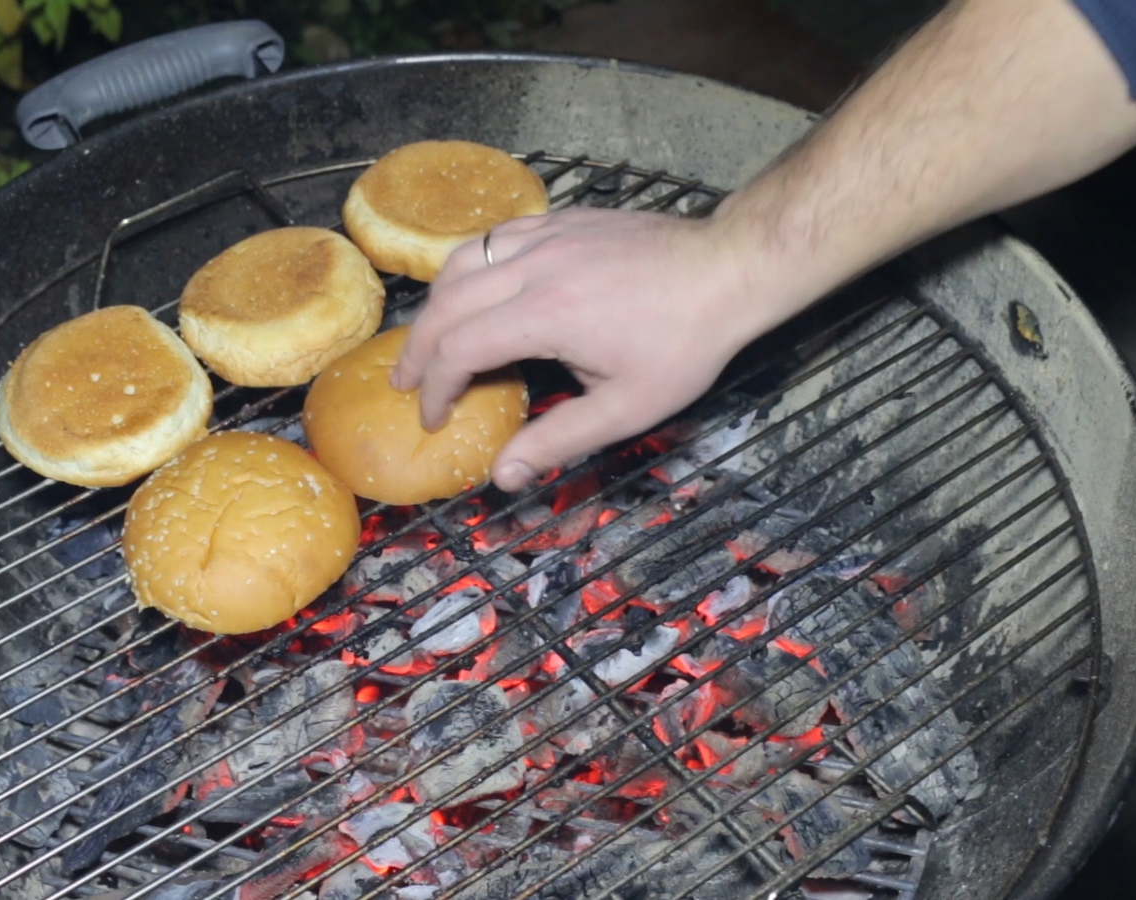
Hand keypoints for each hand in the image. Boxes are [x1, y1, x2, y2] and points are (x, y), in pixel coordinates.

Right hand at [391, 207, 800, 491]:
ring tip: (429, 337)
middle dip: (419, 348)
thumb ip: (559, 440)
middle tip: (407, 382)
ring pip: (463, 261)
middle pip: (447, 303)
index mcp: (545, 315)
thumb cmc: (684, 343)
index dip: (435, 387)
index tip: (433, 416)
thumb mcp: (627, 407)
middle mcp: (535, 266)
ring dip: (437, 303)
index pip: (460, 349)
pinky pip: (495, 237)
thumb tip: (504, 475)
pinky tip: (474, 289)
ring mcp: (547, 235)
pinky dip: (470, 267)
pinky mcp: (562, 219)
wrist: (727, 269)